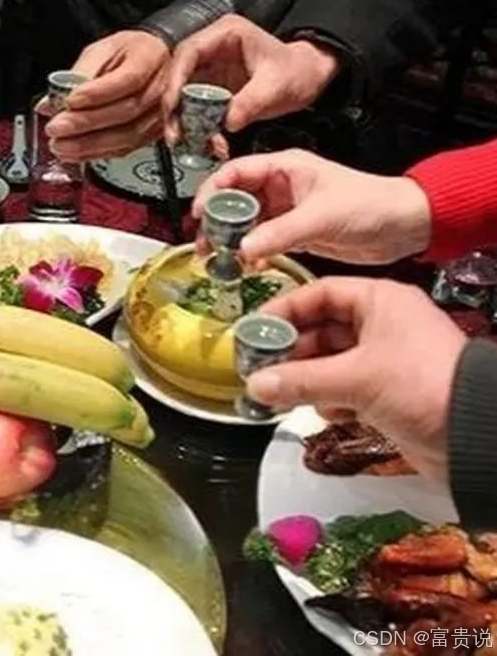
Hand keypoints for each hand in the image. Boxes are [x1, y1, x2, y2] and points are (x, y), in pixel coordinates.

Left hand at [45, 30, 169, 161]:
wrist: (153, 61)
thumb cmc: (127, 53)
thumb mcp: (101, 51)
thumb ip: (78, 74)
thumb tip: (52, 100)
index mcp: (149, 57)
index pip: (127, 79)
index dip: (97, 93)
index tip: (69, 100)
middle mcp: (162, 88)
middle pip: (126, 111)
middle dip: (85, 122)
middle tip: (56, 127)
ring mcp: (159, 114)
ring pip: (126, 136)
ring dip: (89, 144)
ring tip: (60, 144)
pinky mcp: (151, 134)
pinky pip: (125, 148)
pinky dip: (97, 153)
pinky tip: (75, 153)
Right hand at [163, 15, 341, 139]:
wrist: (308, 79)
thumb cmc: (296, 71)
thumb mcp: (276, 86)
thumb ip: (250, 103)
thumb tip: (225, 123)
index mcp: (226, 33)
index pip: (188, 52)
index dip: (175, 79)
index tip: (173, 105)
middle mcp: (212, 48)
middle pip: (177, 74)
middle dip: (173, 106)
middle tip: (175, 132)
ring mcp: (210, 68)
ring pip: (181, 93)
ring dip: (180, 118)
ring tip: (185, 140)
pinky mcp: (210, 87)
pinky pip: (193, 106)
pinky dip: (193, 124)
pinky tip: (200, 139)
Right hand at [192, 149, 431, 263]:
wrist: (406, 226)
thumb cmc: (371, 204)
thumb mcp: (321, 217)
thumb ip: (280, 233)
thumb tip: (243, 249)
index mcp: (285, 167)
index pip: (236, 172)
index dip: (212, 190)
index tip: (199, 213)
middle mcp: (282, 186)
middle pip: (235, 199)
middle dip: (216, 220)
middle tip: (202, 242)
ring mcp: (287, 210)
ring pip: (246, 222)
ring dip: (230, 239)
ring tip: (215, 259)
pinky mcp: (295, 232)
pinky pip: (263, 240)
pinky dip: (251, 252)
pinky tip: (245, 266)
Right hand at [249, 278, 465, 480]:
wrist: (477, 436)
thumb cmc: (423, 386)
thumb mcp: (355, 379)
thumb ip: (299, 380)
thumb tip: (255, 385)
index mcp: (380, 301)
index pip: (319, 293)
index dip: (284, 310)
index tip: (255, 330)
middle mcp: (383, 324)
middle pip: (321, 328)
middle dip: (290, 351)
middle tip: (259, 367)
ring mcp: (386, 358)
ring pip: (329, 360)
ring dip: (306, 378)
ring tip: (281, 393)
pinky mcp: (388, 390)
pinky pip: (344, 386)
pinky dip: (328, 397)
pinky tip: (323, 410)